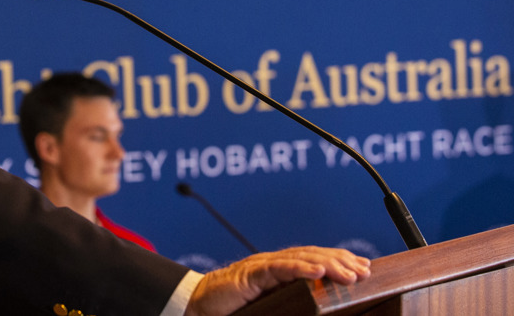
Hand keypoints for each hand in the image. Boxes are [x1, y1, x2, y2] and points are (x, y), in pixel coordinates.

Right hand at [184, 246, 370, 315]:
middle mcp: (273, 263)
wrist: (198, 306)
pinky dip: (299, 269)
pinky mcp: (250, 274)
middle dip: (341, 260)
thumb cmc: (232, 308)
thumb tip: (318, 306)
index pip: (315, 259)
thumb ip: (291, 302)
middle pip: (312, 255)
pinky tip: (318, 272)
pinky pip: (278, 269)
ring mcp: (262, 266)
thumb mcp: (270, 306)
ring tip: (349, 273)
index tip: (364, 266)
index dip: (339, 259)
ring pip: (300, 258)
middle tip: (365, 270)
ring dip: (328, 264)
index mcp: (279, 271)